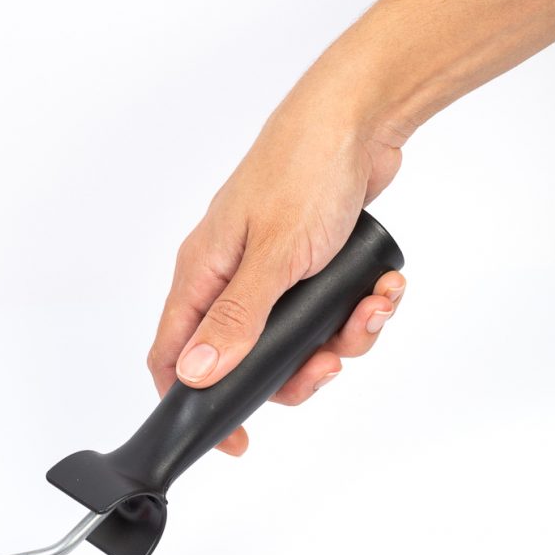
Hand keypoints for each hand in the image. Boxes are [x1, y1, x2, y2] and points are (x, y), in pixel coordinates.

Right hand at [146, 99, 406, 456]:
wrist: (358, 118)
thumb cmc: (303, 170)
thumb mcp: (273, 255)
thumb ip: (235, 319)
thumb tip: (195, 373)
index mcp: (202, 271)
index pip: (173, 352)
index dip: (192, 400)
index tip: (235, 436)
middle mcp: (229, 275)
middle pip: (245, 356)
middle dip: (296, 370)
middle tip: (329, 364)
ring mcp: (271, 270)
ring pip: (295, 339)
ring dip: (340, 338)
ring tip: (371, 309)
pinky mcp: (310, 264)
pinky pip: (328, 312)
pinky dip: (359, 310)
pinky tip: (382, 287)